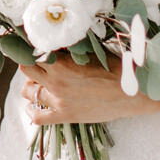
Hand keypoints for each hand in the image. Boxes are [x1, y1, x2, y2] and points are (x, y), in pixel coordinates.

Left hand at [22, 57, 157, 124]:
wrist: (132, 92)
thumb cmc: (116, 68)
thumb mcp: (91, 51)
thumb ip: (70, 49)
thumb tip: (55, 42)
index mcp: (61, 62)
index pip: (32, 51)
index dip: (31, 47)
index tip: (34, 45)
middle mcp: (55, 81)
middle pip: (26, 69)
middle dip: (30, 64)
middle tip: (38, 63)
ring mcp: (58, 100)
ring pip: (28, 91)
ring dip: (30, 85)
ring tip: (37, 82)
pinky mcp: (65, 116)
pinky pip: (37, 117)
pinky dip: (31, 111)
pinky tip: (32, 106)